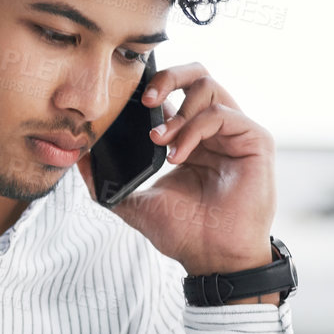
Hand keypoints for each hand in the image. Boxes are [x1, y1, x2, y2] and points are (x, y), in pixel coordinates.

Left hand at [76, 62, 276, 275]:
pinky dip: (194, 128)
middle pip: (197, 75)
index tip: (127, 104)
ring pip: (209, 86)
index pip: (175, 93)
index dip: (152, 89)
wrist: (212, 258)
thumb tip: (78, 159)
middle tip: (144, 100)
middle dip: (167, 77)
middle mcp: (216, 130)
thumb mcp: (135, 203)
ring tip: (160, 141)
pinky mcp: (256, 140)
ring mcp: (237, 133)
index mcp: (192, 138)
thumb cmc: (184, 233)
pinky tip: (178, 154)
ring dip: (177, 111)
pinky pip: (222, 113)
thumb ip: (106, 182)